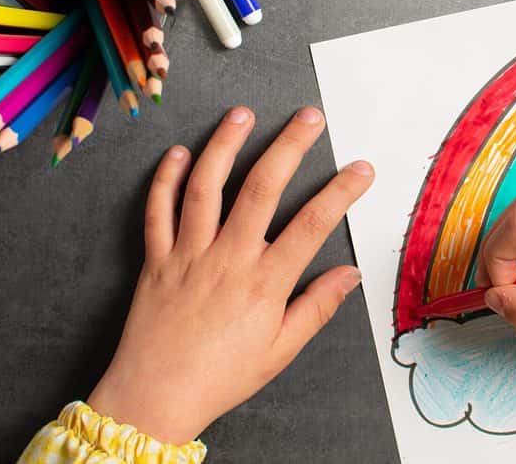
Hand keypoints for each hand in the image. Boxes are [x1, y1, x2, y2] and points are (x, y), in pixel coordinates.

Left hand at [87, 106, 371, 443]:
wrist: (153, 400)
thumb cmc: (220, 378)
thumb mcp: (280, 351)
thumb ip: (316, 307)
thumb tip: (349, 274)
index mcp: (264, 284)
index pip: (312, 225)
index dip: (341, 192)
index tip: (362, 168)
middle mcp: (227, 259)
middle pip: (261, 188)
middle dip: (289, 146)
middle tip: (308, 117)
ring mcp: (188, 255)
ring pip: (206, 187)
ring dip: (225, 145)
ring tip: (242, 114)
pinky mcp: (156, 259)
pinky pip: (158, 210)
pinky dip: (166, 178)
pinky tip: (181, 152)